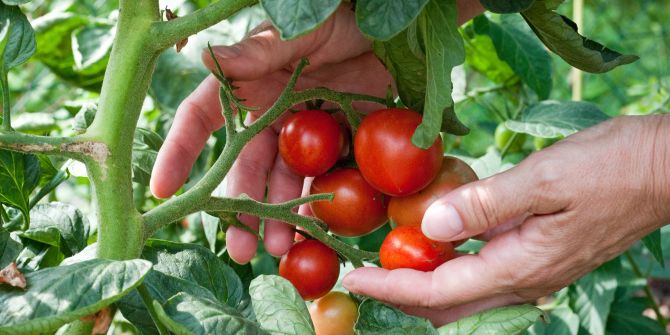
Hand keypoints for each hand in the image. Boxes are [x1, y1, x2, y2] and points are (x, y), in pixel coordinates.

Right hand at [150, 5, 391, 262]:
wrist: (390, 30)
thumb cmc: (336, 16)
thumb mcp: (297, 31)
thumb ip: (258, 51)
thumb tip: (205, 56)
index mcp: (247, 87)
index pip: (201, 120)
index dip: (179, 153)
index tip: (162, 190)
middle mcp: (269, 114)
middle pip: (244, 167)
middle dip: (239, 208)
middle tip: (241, 248)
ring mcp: (303, 133)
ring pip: (282, 181)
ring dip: (279, 216)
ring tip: (281, 248)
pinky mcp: (337, 142)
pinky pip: (323, 179)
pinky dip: (319, 205)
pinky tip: (316, 231)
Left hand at [343, 115, 669, 325]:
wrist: (662, 170)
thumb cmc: (610, 168)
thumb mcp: (543, 179)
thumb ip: (484, 205)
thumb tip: (429, 228)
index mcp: (520, 266)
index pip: (438, 291)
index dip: (391, 286)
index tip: (354, 276)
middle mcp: (525, 280)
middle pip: (447, 306)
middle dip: (400, 293)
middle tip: (363, 273)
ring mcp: (534, 273)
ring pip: (465, 296)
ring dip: (424, 284)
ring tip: (389, 260)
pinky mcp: (539, 257)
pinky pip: (483, 276)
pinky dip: (451, 267)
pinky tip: (436, 243)